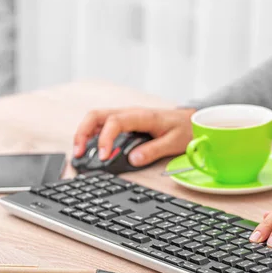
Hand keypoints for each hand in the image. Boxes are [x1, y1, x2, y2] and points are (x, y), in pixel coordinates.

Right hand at [73, 107, 195, 166]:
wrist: (193, 119)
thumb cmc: (185, 128)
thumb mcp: (174, 142)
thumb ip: (153, 150)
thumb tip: (133, 159)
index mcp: (141, 116)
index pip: (115, 122)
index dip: (105, 139)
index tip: (103, 156)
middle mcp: (130, 113)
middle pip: (96, 116)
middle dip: (82, 133)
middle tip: (78, 154)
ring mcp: (126, 116)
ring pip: (96, 119)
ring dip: (84, 134)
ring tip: (80, 154)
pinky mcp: (125, 123)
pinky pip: (103, 125)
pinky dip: (93, 136)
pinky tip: (91, 149)